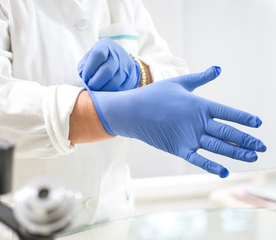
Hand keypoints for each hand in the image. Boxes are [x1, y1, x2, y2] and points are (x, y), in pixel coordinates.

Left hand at [78, 38, 139, 90]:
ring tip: (97, 90)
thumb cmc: (99, 62)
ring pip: (114, 83)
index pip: (98, 54)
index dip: (89, 69)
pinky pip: (120, 89)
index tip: (85, 77)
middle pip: (107, 71)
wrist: (120, 62)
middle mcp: (118, 54)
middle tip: (90, 87)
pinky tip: (105, 92)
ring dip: (102, 90)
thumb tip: (86, 81)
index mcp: (105, 46)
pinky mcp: (131, 77)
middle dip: (96, 82)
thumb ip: (84, 67)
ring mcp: (126, 66)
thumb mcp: (89, 59)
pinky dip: (110, 93)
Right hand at [87, 66, 266, 176]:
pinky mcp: (178, 148)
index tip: (258, 124)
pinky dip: (211, 166)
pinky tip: (225, 171)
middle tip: (262, 147)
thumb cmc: (154, 95)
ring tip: (252, 158)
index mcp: (199, 104)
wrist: (132, 111)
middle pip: (228, 132)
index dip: (244, 118)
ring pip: (218, 146)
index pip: (228, 112)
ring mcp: (188, 136)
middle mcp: (197, 122)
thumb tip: (218, 68)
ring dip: (236, 153)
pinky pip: (198, 159)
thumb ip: (200, 78)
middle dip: (247, 140)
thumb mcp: (178, 83)